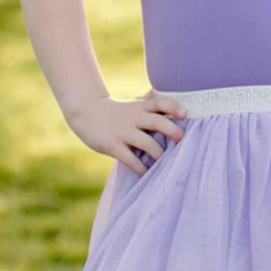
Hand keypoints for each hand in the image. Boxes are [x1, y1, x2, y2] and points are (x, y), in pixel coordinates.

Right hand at [69, 93, 185, 172]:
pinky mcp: (113, 146)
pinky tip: (147, 172)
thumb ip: (151, 103)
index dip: (173, 106)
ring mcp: (123, 132)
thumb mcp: (134, 104)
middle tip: (181, 138)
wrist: (85, 113)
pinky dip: (141, 168)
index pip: (159, 102)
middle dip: (171, 130)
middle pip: (156, 121)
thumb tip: (178, 98)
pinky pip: (130, 160)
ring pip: (145, 143)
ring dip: (158, 153)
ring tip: (165, 161)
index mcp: (140, 107)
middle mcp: (133, 117)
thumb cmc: (118, 111)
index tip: (185, 113)